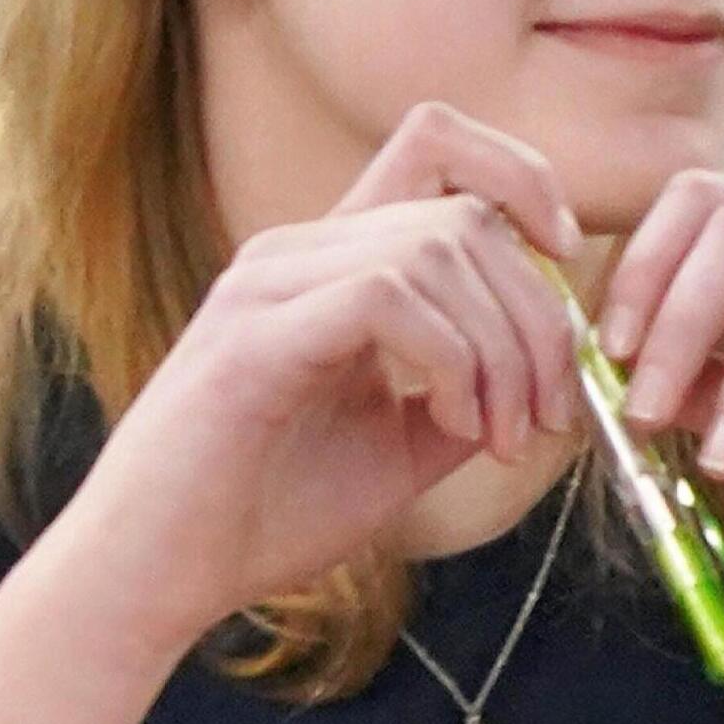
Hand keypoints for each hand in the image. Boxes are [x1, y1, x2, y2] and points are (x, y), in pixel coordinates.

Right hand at [47, 102, 584, 623]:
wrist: (156, 578)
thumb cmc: (262, 515)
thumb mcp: (401, 448)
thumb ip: (471, 397)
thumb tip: (557, 380)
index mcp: (330, 264)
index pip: (437, 145)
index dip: (522, 178)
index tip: (567, 261)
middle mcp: (295, 253)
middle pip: (465, 212)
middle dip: (537, 314)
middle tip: (543, 416)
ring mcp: (267, 286)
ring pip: (436, 248)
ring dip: (500, 349)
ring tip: (495, 435)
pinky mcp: (251, 338)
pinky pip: (387, 295)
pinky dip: (450, 358)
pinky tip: (451, 424)